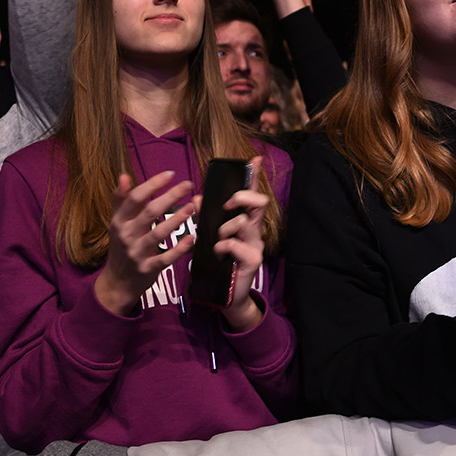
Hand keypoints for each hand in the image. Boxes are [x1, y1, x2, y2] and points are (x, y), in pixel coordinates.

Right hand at [94, 171, 195, 314]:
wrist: (117, 282)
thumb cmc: (121, 246)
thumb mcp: (117, 223)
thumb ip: (121, 200)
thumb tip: (123, 176)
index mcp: (119, 221)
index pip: (135, 198)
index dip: (152, 184)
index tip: (170, 174)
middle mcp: (127, 235)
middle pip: (149, 212)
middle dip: (170, 196)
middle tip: (188, 185)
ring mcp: (137, 253)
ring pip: (158, 234)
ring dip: (177, 219)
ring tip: (192, 207)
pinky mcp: (148, 269)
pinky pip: (165, 258)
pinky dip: (179, 249)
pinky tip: (191, 238)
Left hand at [198, 156, 267, 331]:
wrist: (224, 295)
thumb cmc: (218, 263)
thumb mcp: (210, 237)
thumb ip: (206, 218)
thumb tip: (196, 198)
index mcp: (245, 221)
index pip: (252, 194)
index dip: (254, 177)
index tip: (254, 159)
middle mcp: (255, 230)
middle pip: (259, 202)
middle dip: (241, 197)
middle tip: (227, 205)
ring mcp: (256, 244)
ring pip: (243, 221)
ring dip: (224, 229)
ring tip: (217, 242)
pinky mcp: (253, 259)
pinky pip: (234, 243)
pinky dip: (222, 246)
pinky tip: (219, 255)